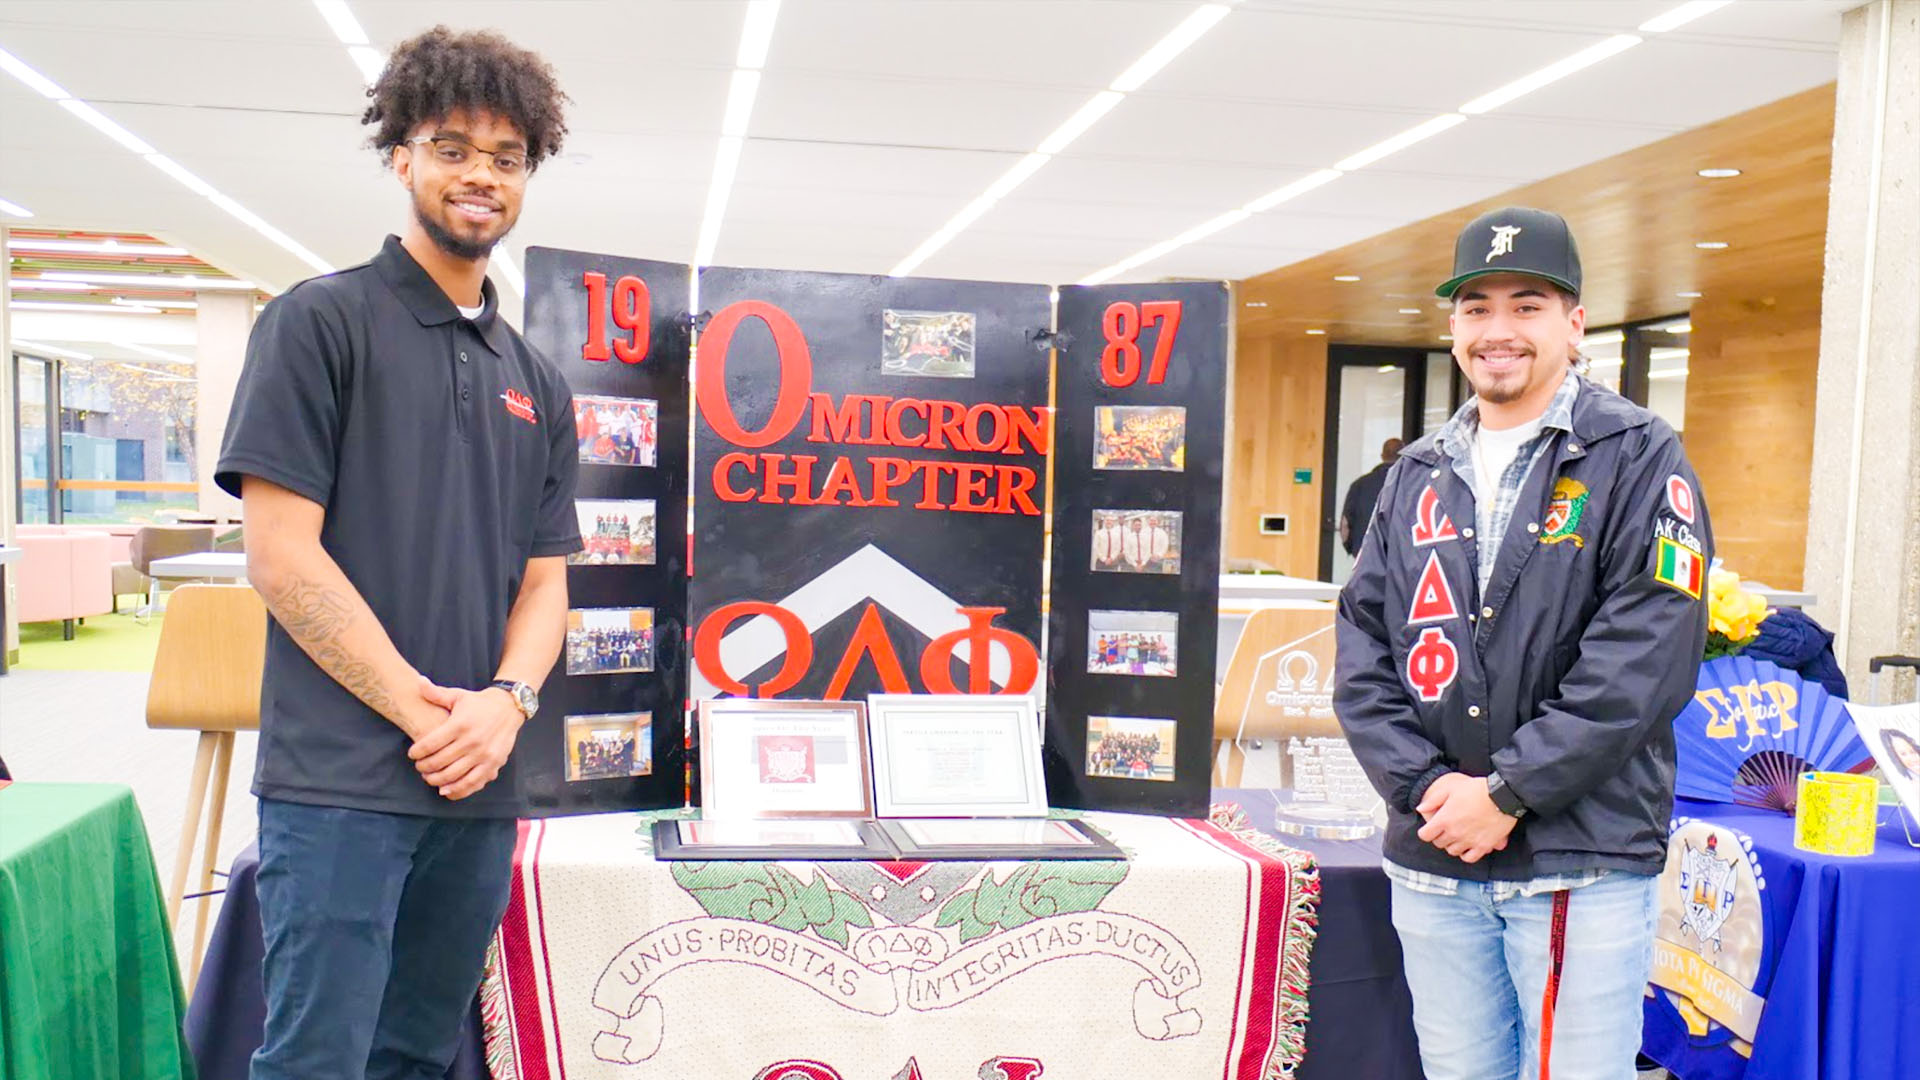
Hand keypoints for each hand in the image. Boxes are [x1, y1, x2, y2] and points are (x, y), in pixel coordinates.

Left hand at [407, 678, 524, 799]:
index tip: (412, 754)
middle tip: (420, 766)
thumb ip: (436, 693)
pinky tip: (446, 790)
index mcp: (460, 724)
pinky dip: (457, 790)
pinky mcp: (493, 764)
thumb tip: (418, 682)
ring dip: (437, 780)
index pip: (430, 744)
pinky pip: (472, 783)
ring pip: (453, 776)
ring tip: (430, 777)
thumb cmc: (479, 703)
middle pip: (439, 762)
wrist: (509, 708)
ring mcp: (483, 755)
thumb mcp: (458, 696)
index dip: (417, 752)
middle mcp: (471, 741)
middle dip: (424, 767)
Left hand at [1416, 774, 1516, 863]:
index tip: (1431, 828)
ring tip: (1458, 836)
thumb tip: (1420, 809)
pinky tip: (1468, 846)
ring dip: (1452, 844)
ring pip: (1452, 851)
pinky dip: (1466, 854)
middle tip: (1446, 829)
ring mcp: (1469, 841)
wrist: (1502, 795)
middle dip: (1439, 837)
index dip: (1426, 831)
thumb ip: (1433, 801)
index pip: (1425, 835)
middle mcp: (1454, 833)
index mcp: (1444, 819)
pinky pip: (1469, 858)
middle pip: (1439, 843)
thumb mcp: (1450, 789)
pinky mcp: (1483, 846)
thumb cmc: (1476, 789)